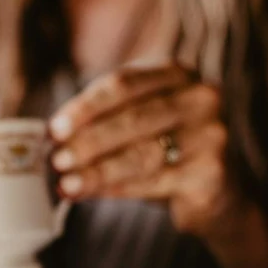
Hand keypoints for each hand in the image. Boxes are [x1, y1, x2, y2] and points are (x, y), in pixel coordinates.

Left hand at [47, 63, 242, 236]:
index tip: (55, 129)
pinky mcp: (212, 173)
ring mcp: (212, 135)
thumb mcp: (137, 122)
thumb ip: (101, 120)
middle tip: (56, 160)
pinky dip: (116, 189)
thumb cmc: (163, 149)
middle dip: (88, 142)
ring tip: (66, 184)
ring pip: (142, 154)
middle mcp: (201, 98)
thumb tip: (52, 138)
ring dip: (97, 171)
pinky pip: (154, 182)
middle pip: (133, 118)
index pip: (123, 84)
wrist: (215, 190)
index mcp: (176, 74)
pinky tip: (91, 193)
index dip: (85, 107)